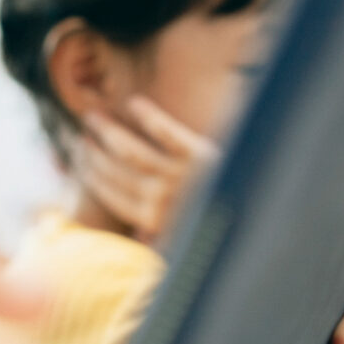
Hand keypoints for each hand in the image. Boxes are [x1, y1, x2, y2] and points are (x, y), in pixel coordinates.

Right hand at [74, 96, 217, 242]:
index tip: (82, 158)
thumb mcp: (186, 240)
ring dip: (108, 132)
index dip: (93, 174)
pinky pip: (167, 134)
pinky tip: (134, 103)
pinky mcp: (199, 154)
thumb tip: (137, 240)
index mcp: (154, 220)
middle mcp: (161, 198)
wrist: (261, 212)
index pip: (112, 194)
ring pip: (131, 152)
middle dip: (94, 152)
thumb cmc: (220, 226)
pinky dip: (149, 118)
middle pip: (117, 170)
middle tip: (84, 131)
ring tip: (94, 117)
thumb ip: (160, 239)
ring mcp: (179, 175)